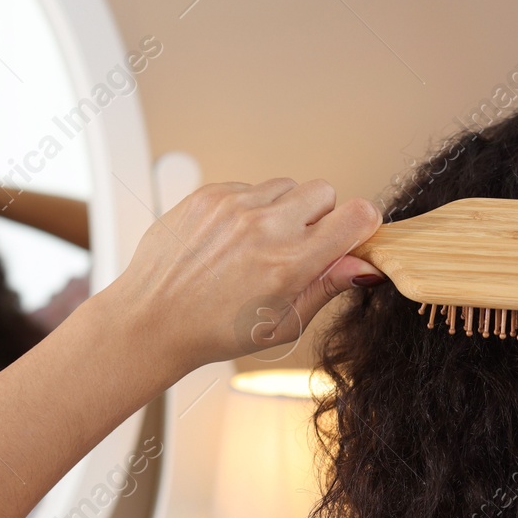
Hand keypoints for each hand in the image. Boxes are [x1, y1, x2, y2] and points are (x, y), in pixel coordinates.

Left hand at [98, 178, 382, 374]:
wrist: (152, 320)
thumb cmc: (217, 331)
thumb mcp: (284, 324)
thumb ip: (327, 287)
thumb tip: (365, 264)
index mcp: (289, 264)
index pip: (357, 216)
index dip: (361, 227)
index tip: (350, 240)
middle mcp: (264, 228)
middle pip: (324, 191)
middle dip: (320, 217)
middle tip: (297, 248)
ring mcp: (234, 206)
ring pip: (286, 186)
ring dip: (283, 210)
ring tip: (259, 246)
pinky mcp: (208, 195)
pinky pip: (249, 187)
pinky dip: (249, 209)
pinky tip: (231, 241)